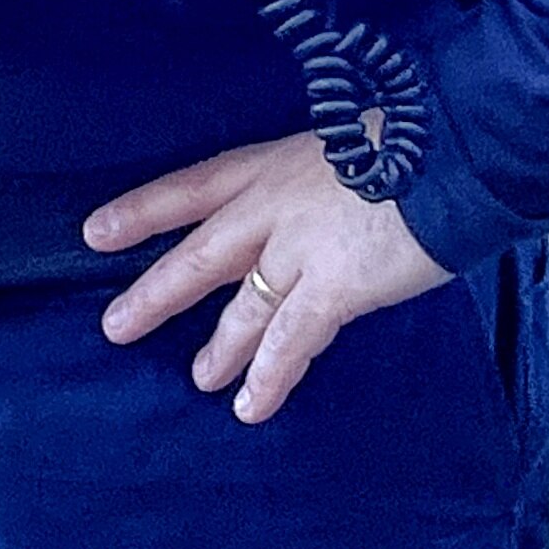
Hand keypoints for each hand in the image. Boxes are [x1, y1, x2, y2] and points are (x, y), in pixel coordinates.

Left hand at [84, 132, 451, 425]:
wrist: (453, 150)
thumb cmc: (411, 141)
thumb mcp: (340, 143)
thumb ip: (314, 183)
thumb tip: (317, 209)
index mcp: (268, 165)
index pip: (188, 187)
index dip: (141, 211)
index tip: (95, 233)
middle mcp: (270, 207)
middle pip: (197, 256)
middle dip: (155, 294)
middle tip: (115, 327)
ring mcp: (299, 249)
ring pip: (242, 307)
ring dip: (220, 347)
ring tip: (199, 379)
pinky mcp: (335, 287)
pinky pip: (291, 340)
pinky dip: (270, 375)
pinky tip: (251, 408)